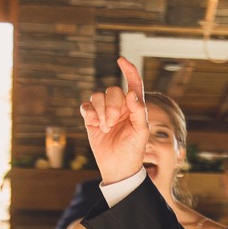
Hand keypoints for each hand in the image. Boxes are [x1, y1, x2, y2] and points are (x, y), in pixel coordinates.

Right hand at [80, 57, 150, 183]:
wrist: (118, 168)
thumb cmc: (133, 151)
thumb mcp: (141, 132)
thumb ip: (139, 111)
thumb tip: (132, 93)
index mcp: (134, 107)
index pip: (133, 84)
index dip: (129, 71)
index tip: (121, 60)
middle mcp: (120, 107)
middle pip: (112, 91)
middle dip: (112, 105)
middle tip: (113, 123)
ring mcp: (104, 112)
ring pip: (97, 96)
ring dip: (101, 111)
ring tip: (106, 127)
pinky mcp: (91, 120)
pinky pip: (86, 106)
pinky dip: (89, 113)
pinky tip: (95, 124)